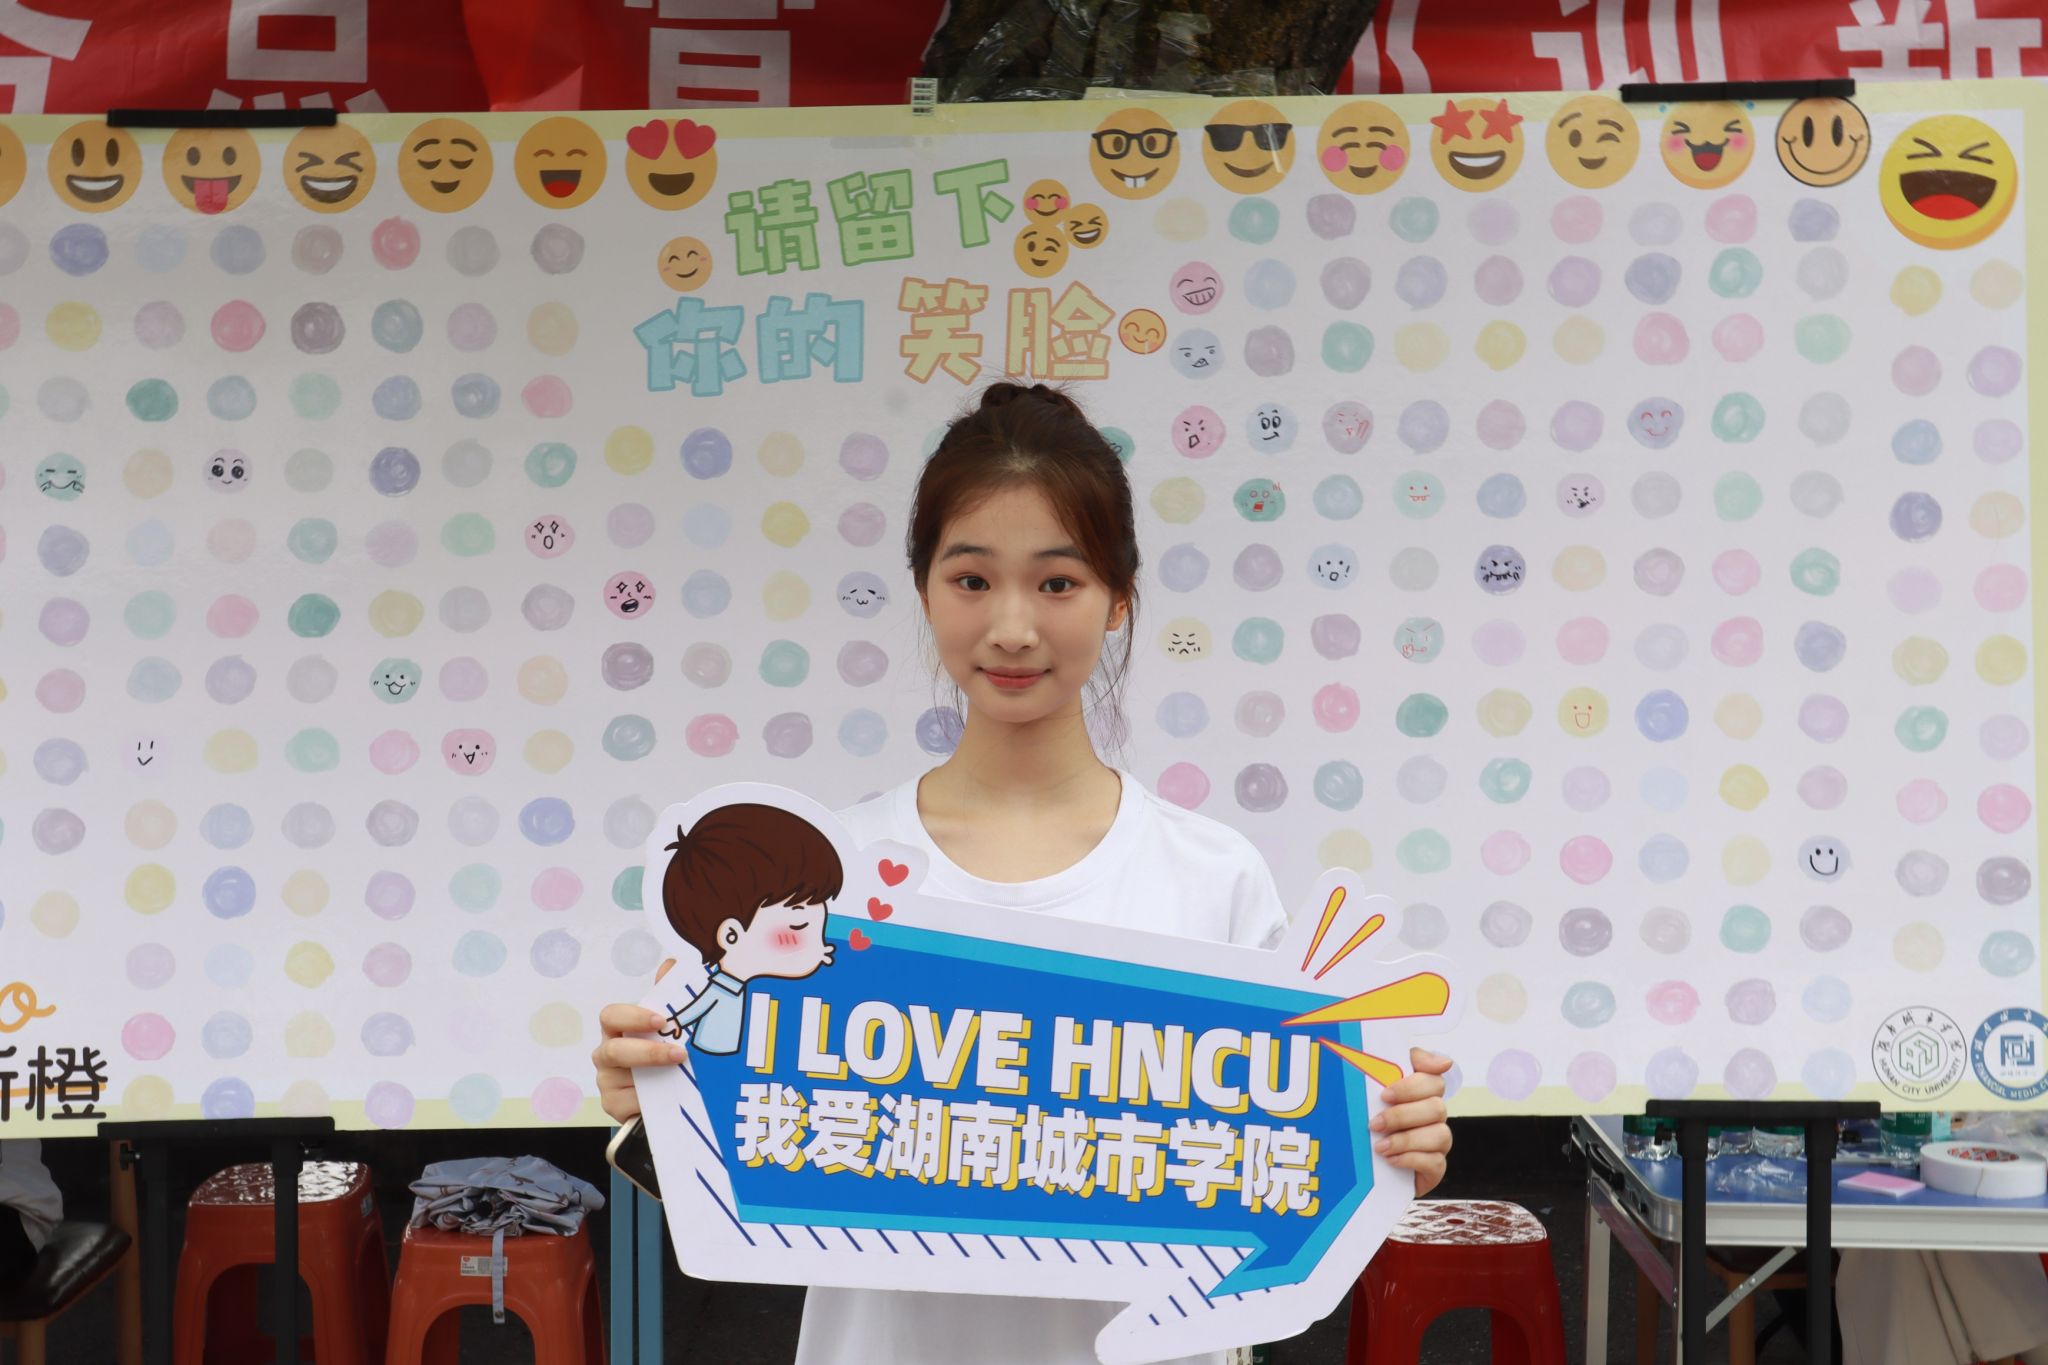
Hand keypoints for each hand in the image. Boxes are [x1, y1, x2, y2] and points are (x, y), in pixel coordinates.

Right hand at [592, 958, 685, 1123]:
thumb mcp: (669, 1029)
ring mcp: (608, 1082)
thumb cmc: (663, 1056)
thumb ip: (668, 997)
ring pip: (622, 1080)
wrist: (667, 1097)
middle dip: (647, 1052)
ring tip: (681, 1076)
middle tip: (680, 1053)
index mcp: (618, 1030)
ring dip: (653, 1077)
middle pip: (613, 1050)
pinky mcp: (613, 1107)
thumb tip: (671, 964)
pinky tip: (669, 1098)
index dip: (632, 1016)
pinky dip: (648, 1101)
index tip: (660, 1020)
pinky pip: (628, 1104)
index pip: (611, 1016)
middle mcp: (608, 1055)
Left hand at [1370, 1047, 1453, 1197]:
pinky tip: (1391, 1160)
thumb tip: (1438, 1060)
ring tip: (1380, 1146)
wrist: (1366, 1169)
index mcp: (1422, 1094)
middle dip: (1402, 1116)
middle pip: (1436, 1107)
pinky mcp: (1435, 1168)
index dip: (1412, 1087)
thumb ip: (1394, 1067)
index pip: (1434, 1079)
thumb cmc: (1372, 1126)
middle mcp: (1434, 1117)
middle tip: (1375, 1124)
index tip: (1385, 1095)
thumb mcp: (1373, 1094)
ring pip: (1440, 1134)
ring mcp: (1438, 1143)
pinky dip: (1411, 1159)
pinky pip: (1435, 1162)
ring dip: (1406, 1140)